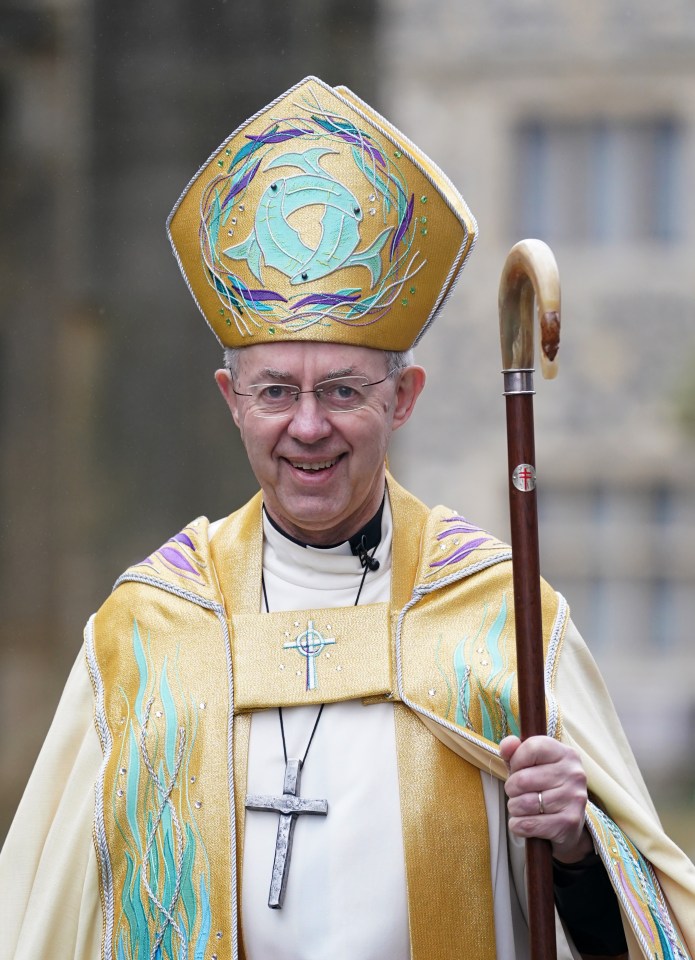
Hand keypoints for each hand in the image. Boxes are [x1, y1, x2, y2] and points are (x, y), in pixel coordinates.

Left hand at [499, 735, 592, 862]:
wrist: (567, 821)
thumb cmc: (543, 785)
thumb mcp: (529, 763)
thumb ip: (514, 750)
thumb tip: (507, 745)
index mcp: (566, 753)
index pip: (531, 748)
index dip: (516, 760)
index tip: (518, 769)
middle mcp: (574, 774)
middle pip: (523, 779)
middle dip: (511, 788)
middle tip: (517, 792)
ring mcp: (574, 799)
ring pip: (524, 804)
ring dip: (514, 807)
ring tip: (521, 807)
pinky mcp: (569, 822)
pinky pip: (528, 824)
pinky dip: (518, 825)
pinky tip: (523, 821)